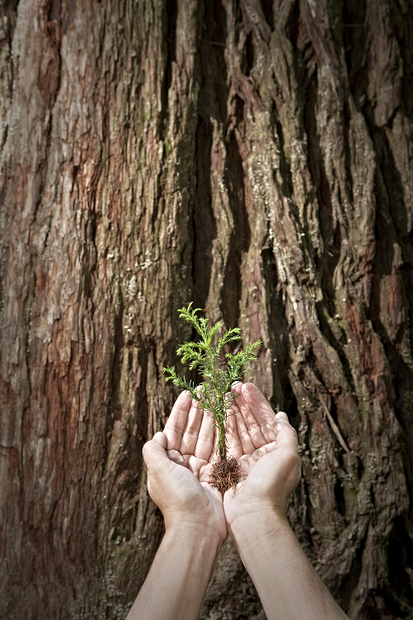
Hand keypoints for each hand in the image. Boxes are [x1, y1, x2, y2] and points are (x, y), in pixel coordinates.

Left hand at [142, 390, 226, 540]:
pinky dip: (223, 432)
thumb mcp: (158, 471)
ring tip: (218, 398)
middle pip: (192, 430)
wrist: (198, 528)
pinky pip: (220, 448)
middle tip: (207, 390)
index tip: (188, 393)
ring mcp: (201, 468)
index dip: (181, 411)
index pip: (174, 429)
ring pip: (207, 436)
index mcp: (167, 461)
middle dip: (199, 409)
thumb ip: (154, 450)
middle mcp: (183, 463)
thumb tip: (158, 435)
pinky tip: (227, 417)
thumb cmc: (176, 499)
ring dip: (212, 417)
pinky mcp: (216, 474)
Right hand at [223, 383, 300, 530]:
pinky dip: (223, 427)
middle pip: (252, 422)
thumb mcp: (288, 457)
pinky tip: (218, 414)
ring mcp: (246, 461)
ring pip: (238, 429)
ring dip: (232, 411)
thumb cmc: (272, 487)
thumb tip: (281, 416)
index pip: (267, 419)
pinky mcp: (232, 467)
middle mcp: (263, 453)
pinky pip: (227, 443)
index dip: (256, 401)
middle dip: (243, 403)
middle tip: (232, 386)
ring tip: (223, 395)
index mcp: (278, 450)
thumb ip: (287, 434)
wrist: (253, 517)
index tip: (244, 386)